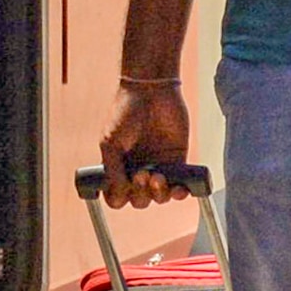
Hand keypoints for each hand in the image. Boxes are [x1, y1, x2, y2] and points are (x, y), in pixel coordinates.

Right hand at [95, 76, 194, 206]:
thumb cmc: (125, 112)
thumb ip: (112, 170)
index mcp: (118, 167)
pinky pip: (179, 186)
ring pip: (159, 197)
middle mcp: (137, 170)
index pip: (117, 196)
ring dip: (158, 194)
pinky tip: (178, 188)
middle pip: (139, 200)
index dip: (119, 197)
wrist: (150, 90)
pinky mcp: (177, 160)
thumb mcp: (110, 142)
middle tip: (141, 174)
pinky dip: (179, 192)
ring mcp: (158, 166)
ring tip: (158, 176)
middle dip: (140, 193)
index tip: (122, 189)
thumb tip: (119, 194)